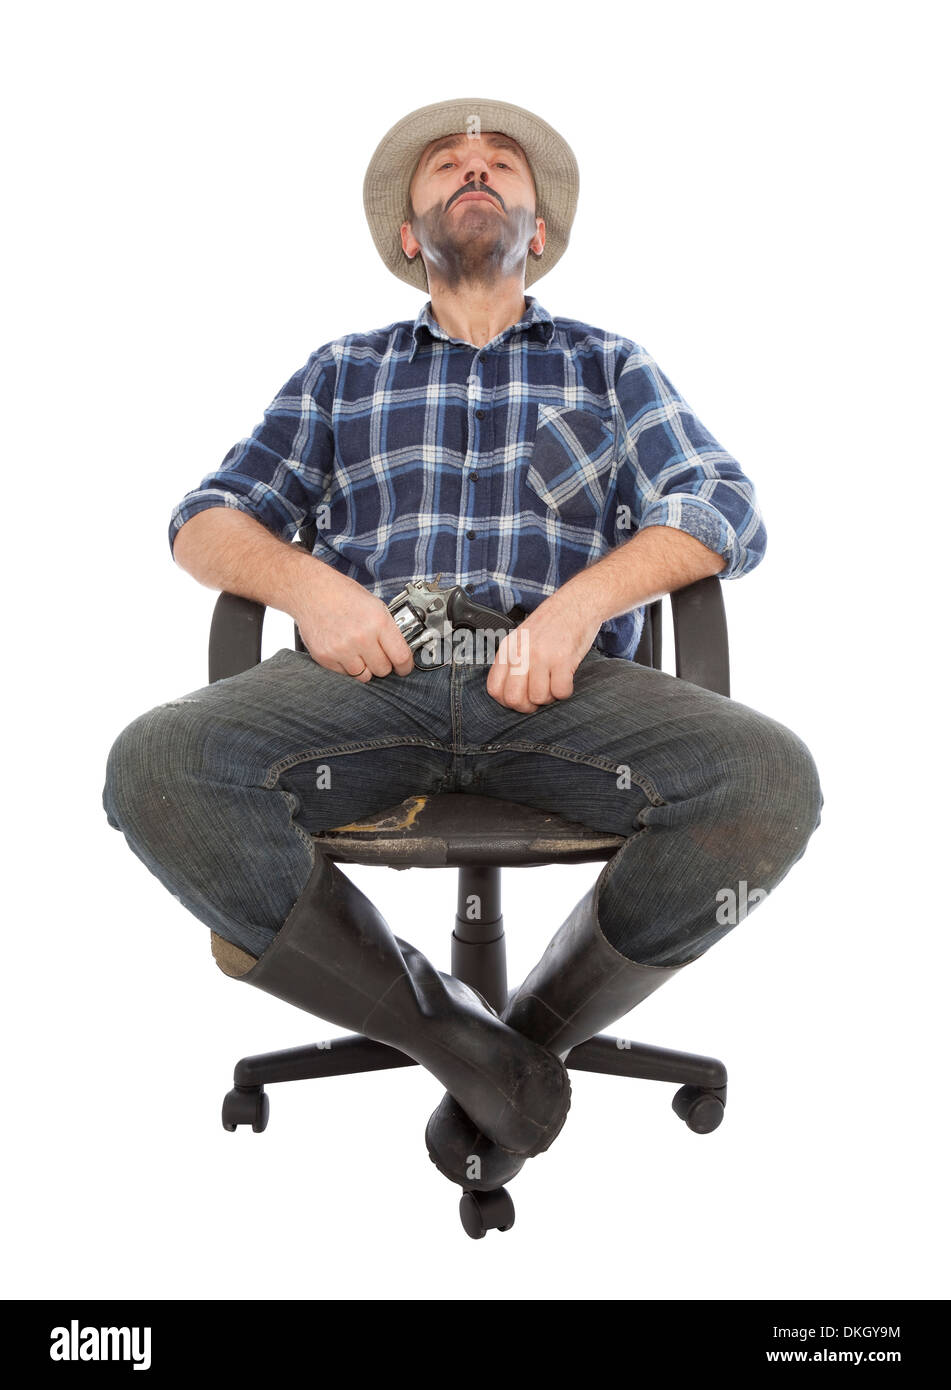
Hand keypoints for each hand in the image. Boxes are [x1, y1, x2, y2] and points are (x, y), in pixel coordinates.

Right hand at [294, 573, 414, 680]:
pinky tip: (343, 649)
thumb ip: (388, 630)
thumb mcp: (375, 605)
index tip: (403, 668)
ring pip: (364, 676)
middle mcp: (361, 637)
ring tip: (357, 650)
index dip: (405, 666)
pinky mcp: (325, 657)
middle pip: (383, 670)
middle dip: (382, 664)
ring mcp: (342, 649)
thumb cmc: (342, 594)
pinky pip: (344, 674)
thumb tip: (400, 651)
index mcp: (378, 622)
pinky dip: (346, 666)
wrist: (311, 590)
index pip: (401, 657)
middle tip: (376, 654)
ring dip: (364, 667)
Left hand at [486, 592, 602, 711]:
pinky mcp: (563, 659)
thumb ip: (512, 661)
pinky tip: (566, 678)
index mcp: (508, 648)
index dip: (508, 701)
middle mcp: (521, 653)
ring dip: (550, 697)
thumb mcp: (522, 638)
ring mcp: (541, 656)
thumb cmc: (552, 623)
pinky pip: (561, 691)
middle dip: (528, 706)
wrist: (576, 603)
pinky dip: (565, 691)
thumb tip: (509, 691)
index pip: (495, 689)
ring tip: (555, 682)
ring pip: (539, 698)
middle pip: (514, 698)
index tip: (521, 698)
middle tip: (539, 696)